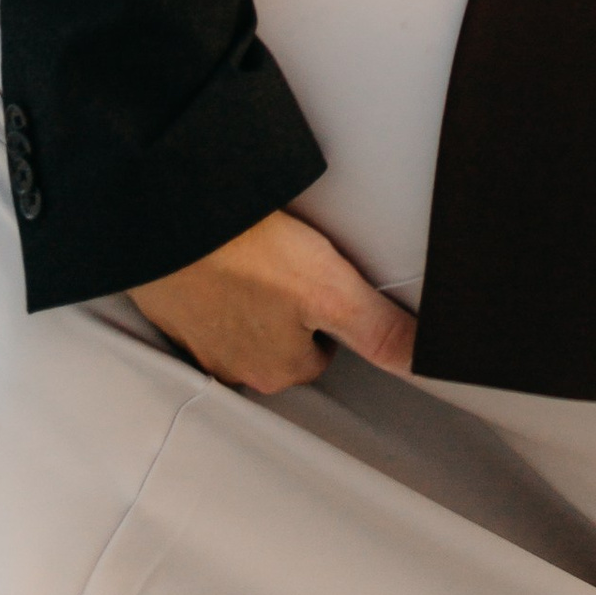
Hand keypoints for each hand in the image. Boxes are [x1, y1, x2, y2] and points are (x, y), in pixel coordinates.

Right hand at [130, 207, 415, 394]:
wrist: (173, 224)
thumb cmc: (248, 256)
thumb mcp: (332, 290)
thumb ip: (378, 330)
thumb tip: (422, 363)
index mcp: (276, 369)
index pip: (321, 354)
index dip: (331, 314)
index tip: (328, 284)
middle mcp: (235, 367)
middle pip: (282, 343)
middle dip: (292, 309)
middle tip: (295, 264)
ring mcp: (199, 340)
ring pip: (243, 325)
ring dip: (254, 297)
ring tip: (262, 257)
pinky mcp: (173, 309)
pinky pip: (206, 305)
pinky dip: (218, 285)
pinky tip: (227, 256)